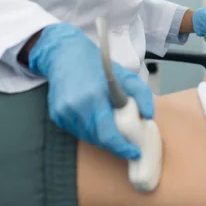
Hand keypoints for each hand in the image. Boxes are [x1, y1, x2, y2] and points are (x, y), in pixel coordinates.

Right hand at [28, 22, 153, 159]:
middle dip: (115, 143)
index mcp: (93, 96)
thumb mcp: (124, 74)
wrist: (63, 53)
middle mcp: (76, 107)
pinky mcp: (57, 116)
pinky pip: (78, 131)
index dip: (122, 148)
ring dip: (102, 137)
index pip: (108, 134)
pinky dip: (90, 129)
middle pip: (99, 139)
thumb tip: (148, 115)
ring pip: (88, 137)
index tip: (134, 152)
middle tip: (127, 141)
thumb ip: (141, 93)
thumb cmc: (96, 64)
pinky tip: (95, 118)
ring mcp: (64, 113)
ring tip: (112, 126)